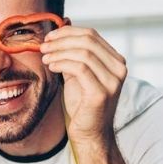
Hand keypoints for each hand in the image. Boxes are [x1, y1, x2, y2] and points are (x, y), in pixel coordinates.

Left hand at [40, 26, 126, 145]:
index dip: (68, 32)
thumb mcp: (78, 74)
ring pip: (84, 53)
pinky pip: (80, 69)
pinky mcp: (102, 92)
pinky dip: (62, 64)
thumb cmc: (82, 104)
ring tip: (45, 57)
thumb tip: (62, 30)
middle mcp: (119, 69)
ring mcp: (113, 81)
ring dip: (59, 52)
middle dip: (62, 41)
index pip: (92, 35)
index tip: (49, 36)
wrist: (89, 133)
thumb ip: (74, 55)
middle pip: (88, 41)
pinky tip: (51, 66)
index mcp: (115, 61)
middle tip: (43, 46)